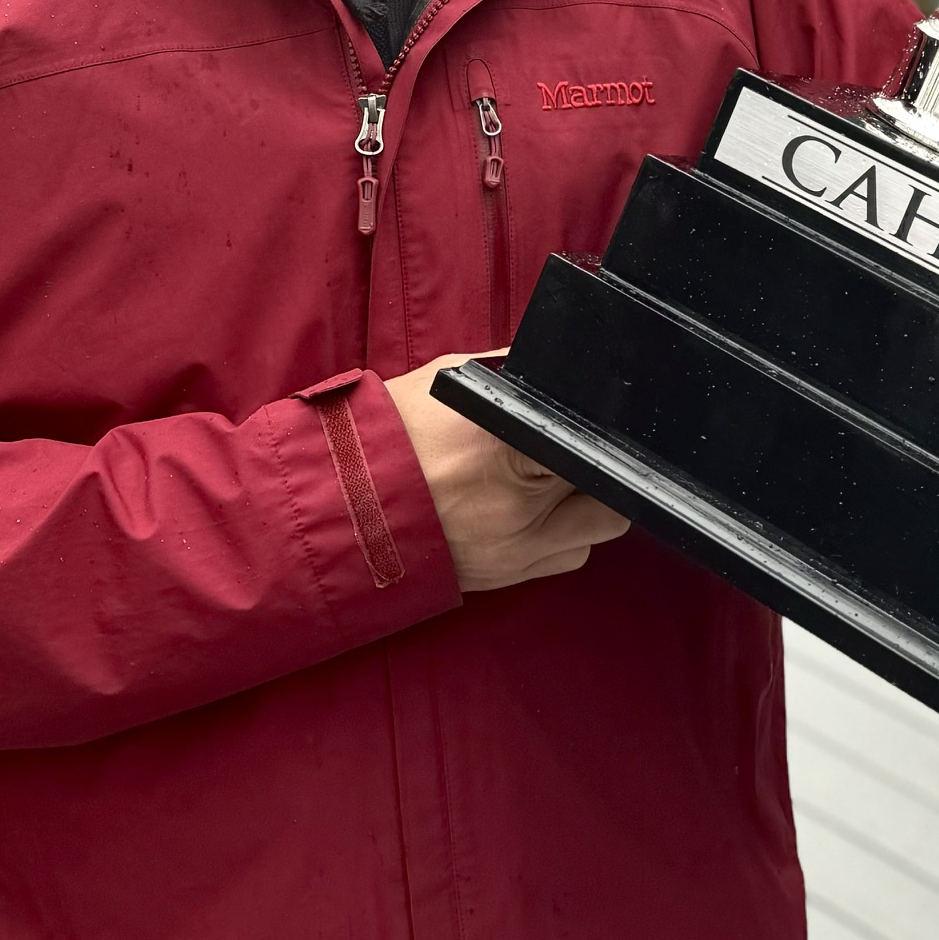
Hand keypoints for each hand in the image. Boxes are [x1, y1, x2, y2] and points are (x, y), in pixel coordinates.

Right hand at [386, 353, 628, 593]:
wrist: (333, 502)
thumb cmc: (389, 435)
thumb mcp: (456, 379)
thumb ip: (516, 374)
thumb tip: (560, 361)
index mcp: (507, 445)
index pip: (591, 436)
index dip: (597, 424)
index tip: (585, 416)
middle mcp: (519, 507)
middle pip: (605, 485)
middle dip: (594, 463)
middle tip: (565, 447)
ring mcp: (514, 551)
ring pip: (599, 526)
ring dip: (587, 502)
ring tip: (551, 478)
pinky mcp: (505, 578)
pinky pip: (571, 559)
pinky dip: (567, 535)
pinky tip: (538, 511)